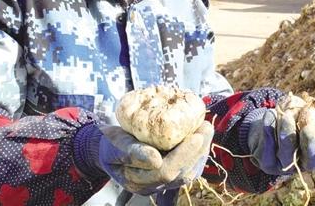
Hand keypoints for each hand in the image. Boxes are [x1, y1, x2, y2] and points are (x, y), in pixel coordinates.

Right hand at [75, 122, 213, 194]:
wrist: (108, 146)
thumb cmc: (110, 143)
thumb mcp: (115, 144)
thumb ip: (132, 153)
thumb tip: (156, 159)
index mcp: (136, 181)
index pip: (165, 172)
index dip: (183, 155)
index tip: (195, 135)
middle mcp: (151, 186)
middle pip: (181, 173)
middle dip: (197, 150)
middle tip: (206, 127)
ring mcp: (162, 182)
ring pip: (188, 172)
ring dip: (201, 150)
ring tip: (206, 129)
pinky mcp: (170, 173)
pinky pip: (188, 167)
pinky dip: (198, 152)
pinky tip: (202, 136)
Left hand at [246, 97, 314, 174]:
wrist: (275, 120)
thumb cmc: (304, 114)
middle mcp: (307, 163)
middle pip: (311, 161)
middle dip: (310, 144)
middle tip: (308, 128)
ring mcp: (287, 165)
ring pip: (287, 154)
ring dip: (287, 134)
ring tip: (286, 116)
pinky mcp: (269, 163)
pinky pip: (268, 151)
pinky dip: (268, 132)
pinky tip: (269, 115)